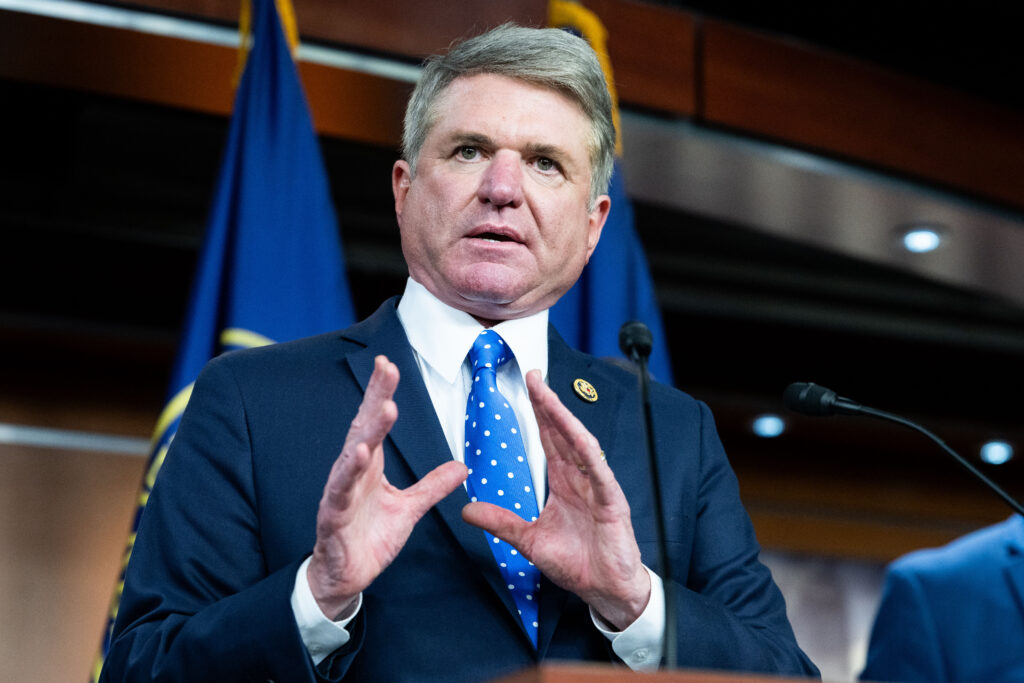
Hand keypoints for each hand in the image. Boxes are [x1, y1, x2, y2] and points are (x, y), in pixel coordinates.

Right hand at [307, 355, 467, 618]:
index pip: (376, 423)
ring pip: (353, 455)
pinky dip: (349, 473)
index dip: (381, 393)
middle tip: (386, 368)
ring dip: (369, 432)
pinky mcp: (333, 515)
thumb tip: (461, 466)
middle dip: (375, 397)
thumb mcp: (409, 509)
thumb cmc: (369, 537)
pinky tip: (360, 455)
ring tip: (385, 408)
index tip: (389, 365)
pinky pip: (341, 490)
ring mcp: (341, 492)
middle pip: (364, 428)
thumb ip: (432, 486)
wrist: (346, 577)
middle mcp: (352, 472)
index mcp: (370, 466)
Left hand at [462, 370, 649, 629]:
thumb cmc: (577, 563)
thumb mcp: (529, 540)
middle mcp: (581, 478)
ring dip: (564, 419)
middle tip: (533, 375)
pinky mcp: (612, 502)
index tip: (528, 385)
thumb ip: (501, 522)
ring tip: (548, 396)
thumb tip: (467, 509)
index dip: (539, 412)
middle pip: (563, 432)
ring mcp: (598, 487)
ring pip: (579, 445)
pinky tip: (578, 435)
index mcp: (564, 483)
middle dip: (548, 403)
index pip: (549, 439)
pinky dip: (589, 453)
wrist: (606, 590)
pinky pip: (600, 472)